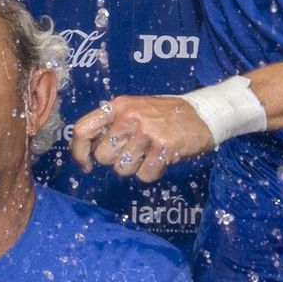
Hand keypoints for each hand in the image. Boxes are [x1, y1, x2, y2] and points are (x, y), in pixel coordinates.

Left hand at [68, 94, 213, 181]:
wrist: (203, 113)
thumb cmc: (165, 115)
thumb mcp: (135, 109)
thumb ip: (112, 124)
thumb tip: (87, 150)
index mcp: (118, 106)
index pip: (82, 129)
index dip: (78, 151)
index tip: (85, 164)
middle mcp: (129, 117)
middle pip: (102, 156)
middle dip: (115, 160)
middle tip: (133, 152)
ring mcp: (147, 132)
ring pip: (122, 168)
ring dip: (134, 167)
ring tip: (149, 153)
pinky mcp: (164, 147)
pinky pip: (144, 175)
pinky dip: (152, 173)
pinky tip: (161, 158)